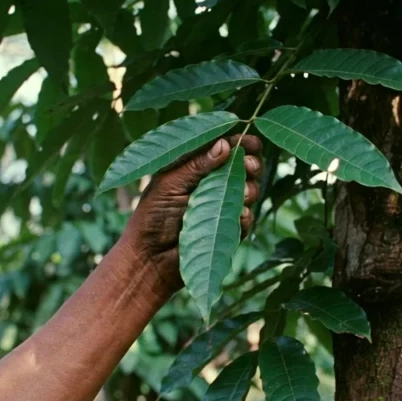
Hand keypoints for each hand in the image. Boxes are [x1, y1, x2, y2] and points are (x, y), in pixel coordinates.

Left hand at [123, 134, 262, 290]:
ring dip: (251, 188)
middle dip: (250, 164)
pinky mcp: (228, 228)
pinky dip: (245, 215)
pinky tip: (239, 216)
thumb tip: (225, 144)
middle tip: (250, 166)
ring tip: (244, 192)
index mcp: (195, 166)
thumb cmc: (152, 216)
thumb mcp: (170, 184)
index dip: (239, 142)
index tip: (251, 142)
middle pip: (242, 166)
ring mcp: (222, 205)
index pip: (222, 147)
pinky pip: (246, 218)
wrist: (151, 258)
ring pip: (249, 190)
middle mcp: (211, 183)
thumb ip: (197, 165)